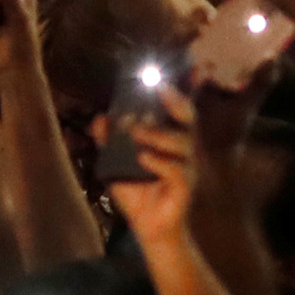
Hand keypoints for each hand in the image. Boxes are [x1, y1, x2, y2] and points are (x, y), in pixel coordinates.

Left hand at [101, 86, 196, 240]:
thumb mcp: (115, 164)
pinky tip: (143, 158)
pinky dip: (159, 161)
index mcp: (169, 138)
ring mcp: (187, 168)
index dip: (189, 87)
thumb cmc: (137, 193)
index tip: (194, 65)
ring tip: (136, 132)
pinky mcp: (184, 188)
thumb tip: (100, 117)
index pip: (179, 108)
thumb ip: (107, 141)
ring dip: (158, 133)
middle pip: (189, 118)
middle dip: (178, 101)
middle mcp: (182, 149)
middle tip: (161, 90)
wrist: (147, 229)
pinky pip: (177, 169)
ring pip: (182, 142)